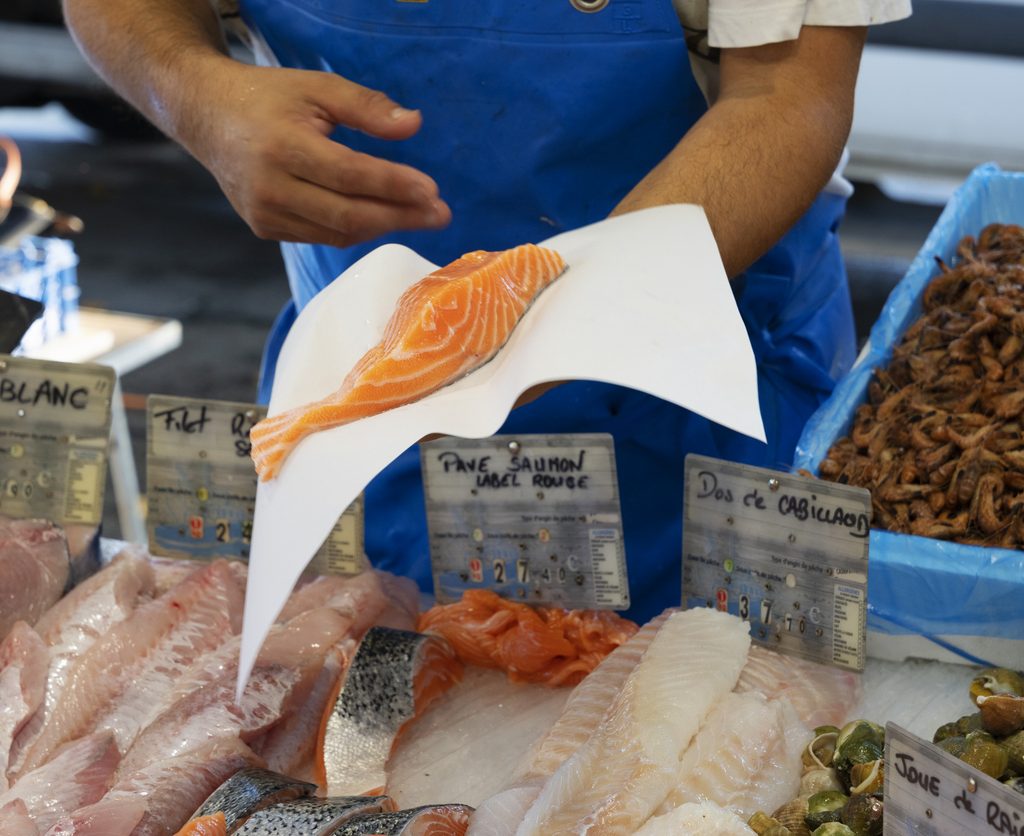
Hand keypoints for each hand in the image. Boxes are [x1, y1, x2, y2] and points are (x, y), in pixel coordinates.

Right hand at [178, 58, 450, 246]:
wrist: (206, 116)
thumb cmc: (268, 98)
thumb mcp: (317, 88)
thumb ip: (366, 106)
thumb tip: (414, 125)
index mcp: (282, 146)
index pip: (349, 175)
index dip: (394, 186)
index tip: (433, 192)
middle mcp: (270, 187)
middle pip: (348, 214)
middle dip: (400, 216)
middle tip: (441, 214)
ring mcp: (265, 214)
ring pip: (338, 232)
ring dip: (383, 226)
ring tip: (421, 215)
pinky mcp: (265, 228)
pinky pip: (323, 236)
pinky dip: (356, 229)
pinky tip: (382, 216)